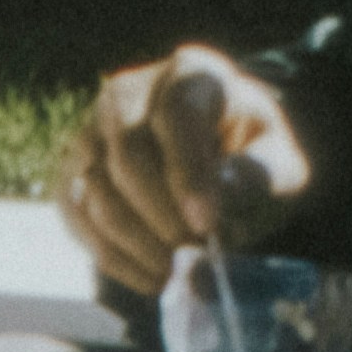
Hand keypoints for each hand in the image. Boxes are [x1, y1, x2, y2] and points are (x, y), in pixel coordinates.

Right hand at [61, 45, 309, 301]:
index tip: (207, 224)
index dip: (187, 173)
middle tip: (194, 255)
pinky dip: (111, 256)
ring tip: (177, 270)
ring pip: (94, 189)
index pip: (175, 116)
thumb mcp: (281, 159)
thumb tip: (217, 202)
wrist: (217, 153)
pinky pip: (76, 216)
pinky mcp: (71, 171)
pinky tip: (150, 276)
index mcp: (189, 75)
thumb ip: (259, 175)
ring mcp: (90, 131)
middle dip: (160, 216)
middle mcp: (126, 94)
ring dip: (136, 242)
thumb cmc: (251, 154)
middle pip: (126, 154)